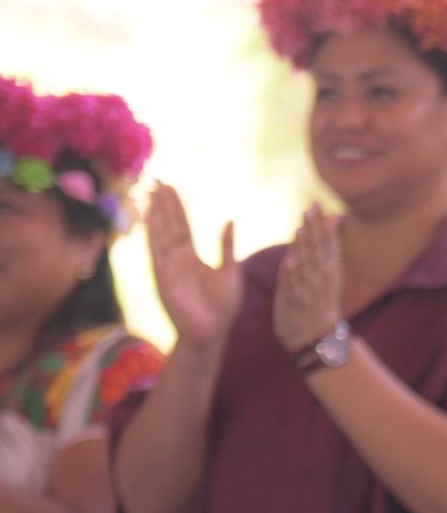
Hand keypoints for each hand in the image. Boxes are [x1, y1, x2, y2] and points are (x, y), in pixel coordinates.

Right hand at [145, 184, 242, 349]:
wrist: (213, 333)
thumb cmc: (222, 306)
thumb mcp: (231, 271)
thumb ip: (227, 247)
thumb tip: (230, 220)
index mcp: (191, 257)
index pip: (181, 225)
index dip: (176, 206)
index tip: (170, 186)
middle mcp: (176, 259)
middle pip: (167, 225)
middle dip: (162, 204)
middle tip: (157, 180)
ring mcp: (167, 269)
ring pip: (160, 236)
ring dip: (155, 215)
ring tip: (152, 193)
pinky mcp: (163, 280)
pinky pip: (156, 255)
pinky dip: (153, 237)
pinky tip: (149, 221)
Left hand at [274, 206, 342, 352]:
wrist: (317, 337)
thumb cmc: (320, 303)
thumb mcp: (329, 274)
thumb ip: (326, 247)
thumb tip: (332, 221)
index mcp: (330, 269)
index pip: (327, 242)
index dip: (321, 223)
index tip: (317, 204)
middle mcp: (321, 277)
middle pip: (317, 248)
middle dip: (314, 228)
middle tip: (310, 207)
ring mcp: (308, 289)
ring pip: (305, 264)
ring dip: (303, 247)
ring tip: (300, 229)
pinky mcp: (294, 301)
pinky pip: (292, 286)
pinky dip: (291, 275)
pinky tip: (289, 262)